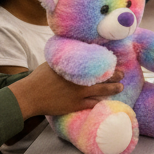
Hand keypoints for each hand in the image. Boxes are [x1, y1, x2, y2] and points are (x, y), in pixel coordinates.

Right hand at [9, 64, 124, 120]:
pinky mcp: (76, 105)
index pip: (96, 62)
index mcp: (76, 67)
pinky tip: (106, 101)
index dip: (107, 62)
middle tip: (122, 73)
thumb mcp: (54, 62)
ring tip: (120, 87)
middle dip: (115, 75)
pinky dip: (100, 102)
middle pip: (103, 76)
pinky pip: (92, 103)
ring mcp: (79, 93)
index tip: (114, 60)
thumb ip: (66, 58)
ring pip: (102, 90)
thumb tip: (73, 49)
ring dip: (113, 89)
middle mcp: (80, 79)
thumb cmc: (40, 77)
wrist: (30, 96)